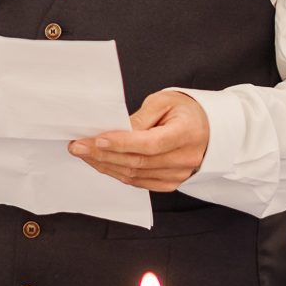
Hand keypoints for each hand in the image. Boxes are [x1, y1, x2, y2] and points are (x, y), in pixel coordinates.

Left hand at [69, 91, 208, 191]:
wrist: (207, 128)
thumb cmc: (186, 111)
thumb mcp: (165, 101)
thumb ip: (141, 117)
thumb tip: (115, 130)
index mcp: (187, 133)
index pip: (150, 143)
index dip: (122, 143)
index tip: (97, 138)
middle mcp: (184, 158)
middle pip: (138, 161)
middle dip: (102, 154)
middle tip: (78, 146)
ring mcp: (178, 174)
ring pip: (134, 175)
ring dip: (105, 165)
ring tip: (84, 153)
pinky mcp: (170, 183)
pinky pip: (138, 182)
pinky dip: (117, 173)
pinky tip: (101, 163)